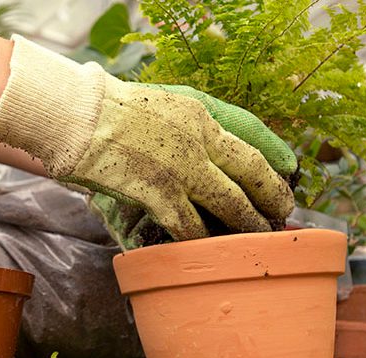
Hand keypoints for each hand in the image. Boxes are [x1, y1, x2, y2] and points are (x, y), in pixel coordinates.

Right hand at [91, 84, 297, 247]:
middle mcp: (199, 138)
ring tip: (256, 236)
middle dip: (271, 193)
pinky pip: (191, 225)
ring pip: (230, 202)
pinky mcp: (160, 194)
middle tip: (282, 210)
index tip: (288, 170)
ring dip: (245, 222)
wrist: (78, 116)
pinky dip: (201, 238)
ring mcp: (182, 168)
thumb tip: (200, 146)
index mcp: (198, 112)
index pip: (252, 133)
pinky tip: (207, 247)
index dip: (274, 156)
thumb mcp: (158, 103)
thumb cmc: (107, 109)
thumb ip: (184, 122)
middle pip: (251, 170)